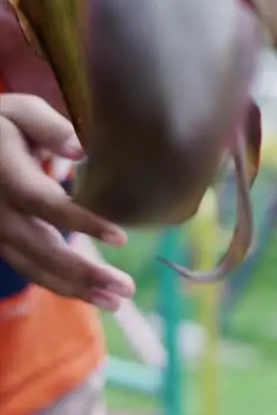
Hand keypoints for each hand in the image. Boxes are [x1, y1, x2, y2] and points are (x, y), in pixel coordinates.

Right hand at [0, 94, 133, 309]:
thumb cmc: (3, 125)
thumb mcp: (21, 112)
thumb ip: (49, 128)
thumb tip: (81, 150)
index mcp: (6, 173)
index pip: (44, 203)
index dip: (81, 221)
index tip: (120, 237)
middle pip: (39, 246)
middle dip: (82, 271)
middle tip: (125, 288)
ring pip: (32, 265)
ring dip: (75, 288)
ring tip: (116, 302)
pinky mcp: (3, 241)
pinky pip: (30, 268)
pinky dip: (61, 284)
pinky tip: (96, 296)